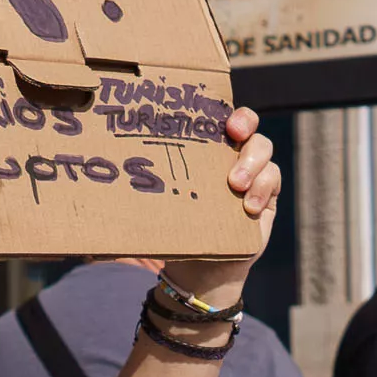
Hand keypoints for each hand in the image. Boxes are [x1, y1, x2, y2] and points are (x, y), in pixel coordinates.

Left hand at [153, 107, 279, 306]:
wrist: (200, 267)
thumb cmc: (176, 228)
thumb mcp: (159, 204)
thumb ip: (144, 191)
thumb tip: (103, 186)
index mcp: (205, 148)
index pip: (218, 116)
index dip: (224, 109)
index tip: (221, 120)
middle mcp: (231, 154)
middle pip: (249, 125)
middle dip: (245, 125)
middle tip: (234, 136)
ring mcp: (253, 173)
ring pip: (265, 149)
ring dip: (253, 164)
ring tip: (236, 185)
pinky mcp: (268, 195)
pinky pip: (274, 180)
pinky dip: (263, 190)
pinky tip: (249, 209)